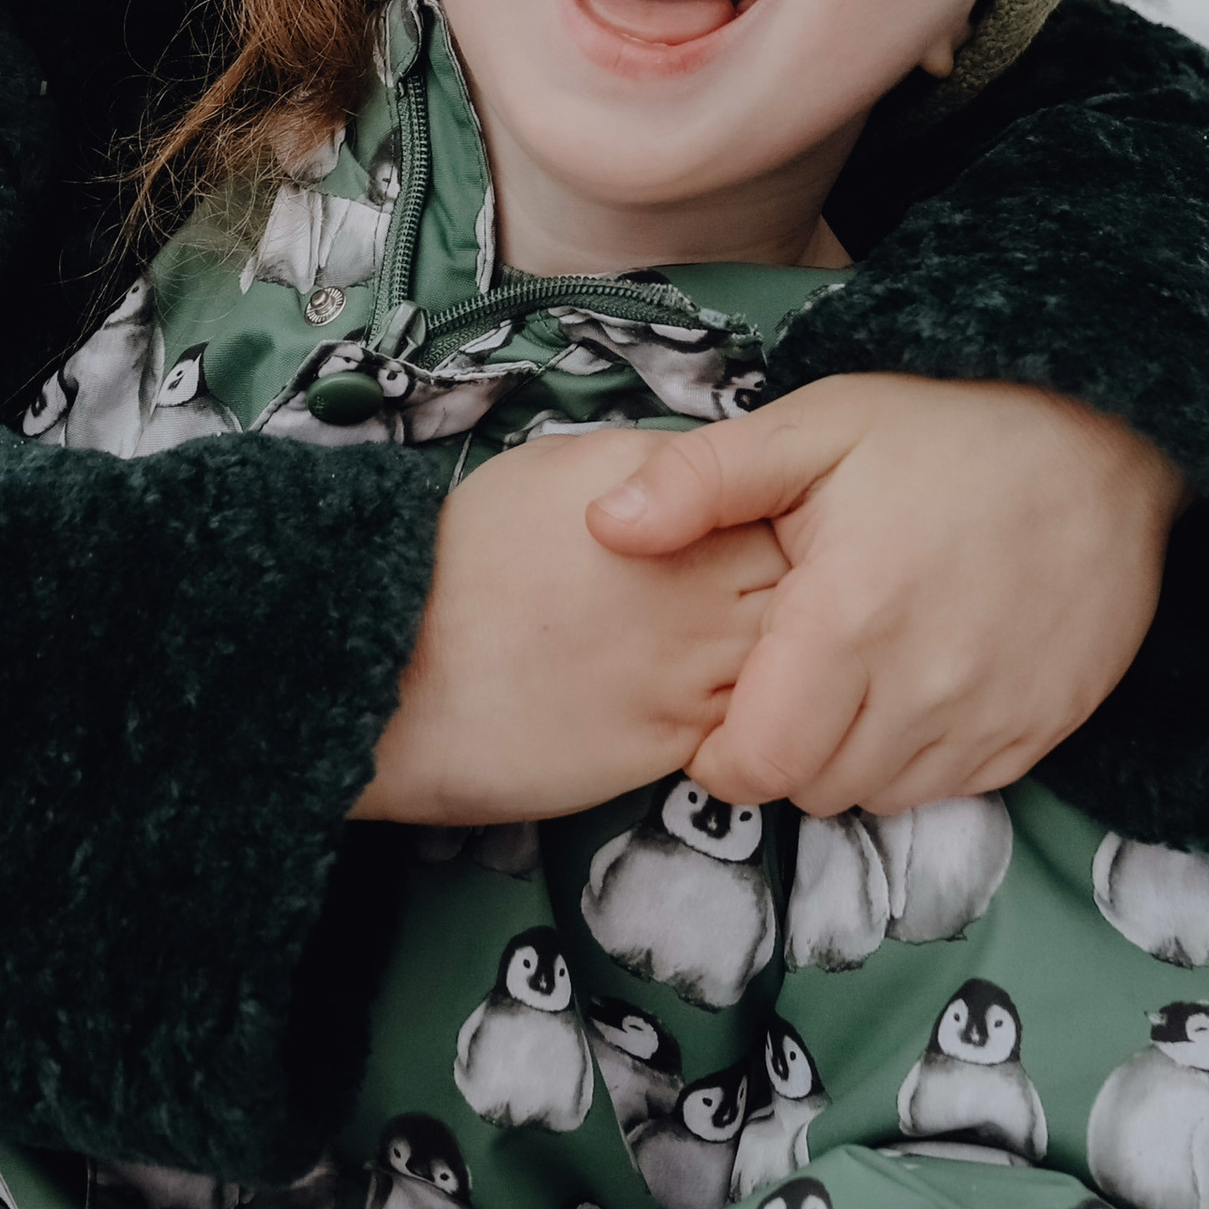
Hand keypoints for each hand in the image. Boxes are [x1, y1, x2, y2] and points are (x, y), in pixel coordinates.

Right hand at [351, 431, 785, 825]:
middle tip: (766, 596)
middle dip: (801, 590)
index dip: (780, 519)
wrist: (401, 669)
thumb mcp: (562, 464)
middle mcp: (702, 589)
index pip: (783, 508)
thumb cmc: (466, 556)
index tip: (759, 530)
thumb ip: (653, 469)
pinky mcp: (678, 743)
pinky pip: (755, 728)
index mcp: (676, 511)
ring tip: (740, 653)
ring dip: (787, 660)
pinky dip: (757, 719)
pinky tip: (715, 705)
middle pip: (806, 588)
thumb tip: (705, 478)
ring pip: (795, 667)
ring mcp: (696, 672)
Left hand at [584, 374, 1188, 817]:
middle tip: (785, 672)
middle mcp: (924, 689)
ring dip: (848, 756)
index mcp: (849, 620)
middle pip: (813, 789)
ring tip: (848, 673)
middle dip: (780, 748)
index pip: (755, 765)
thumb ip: (698, 481)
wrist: (1102, 436)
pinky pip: (953, 787)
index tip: (722, 697)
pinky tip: (914, 682)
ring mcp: (992, 718)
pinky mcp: (1042, 729)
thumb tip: (603, 527)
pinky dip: (918, 755)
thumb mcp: (810, 427)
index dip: (719, 749)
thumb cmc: (943, 427)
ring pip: (880, 796)